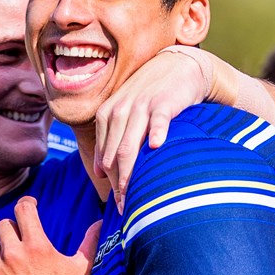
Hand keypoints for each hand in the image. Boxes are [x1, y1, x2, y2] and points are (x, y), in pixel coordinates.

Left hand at [0, 197, 99, 274]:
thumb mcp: (81, 270)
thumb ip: (89, 243)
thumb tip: (100, 222)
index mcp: (37, 246)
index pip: (23, 210)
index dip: (27, 204)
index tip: (29, 205)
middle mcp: (14, 254)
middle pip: (4, 226)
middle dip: (13, 230)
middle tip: (21, 241)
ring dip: (4, 256)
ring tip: (19, 273)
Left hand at [93, 45, 216, 209]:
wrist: (175, 66)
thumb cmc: (150, 96)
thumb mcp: (125, 114)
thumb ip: (111, 139)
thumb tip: (99, 172)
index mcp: (107, 116)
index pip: (104, 155)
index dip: (109, 182)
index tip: (118, 205)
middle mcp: (120, 111)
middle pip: (115, 154)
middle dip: (119, 184)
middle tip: (126, 208)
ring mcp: (141, 106)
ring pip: (131, 143)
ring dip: (132, 170)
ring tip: (136, 194)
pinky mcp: (163, 101)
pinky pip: (158, 119)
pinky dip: (156, 132)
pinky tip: (157, 146)